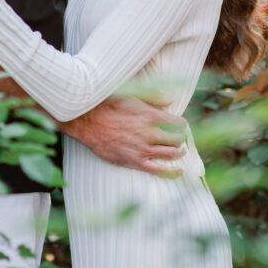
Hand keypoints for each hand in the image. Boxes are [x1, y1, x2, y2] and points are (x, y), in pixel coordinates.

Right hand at [64, 96, 188, 176]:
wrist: (87, 122)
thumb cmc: (107, 106)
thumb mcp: (130, 95)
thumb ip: (153, 97)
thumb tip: (171, 99)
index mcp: (150, 115)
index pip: (178, 122)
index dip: (180, 123)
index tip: (178, 124)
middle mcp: (149, 133)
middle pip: (177, 138)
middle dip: (180, 137)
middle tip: (177, 136)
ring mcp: (143, 149)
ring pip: (172, 153)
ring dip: (179, 151)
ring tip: (179, 149)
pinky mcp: (135, 162)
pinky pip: (159, 170)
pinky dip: (173, 172)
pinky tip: (179, 170)